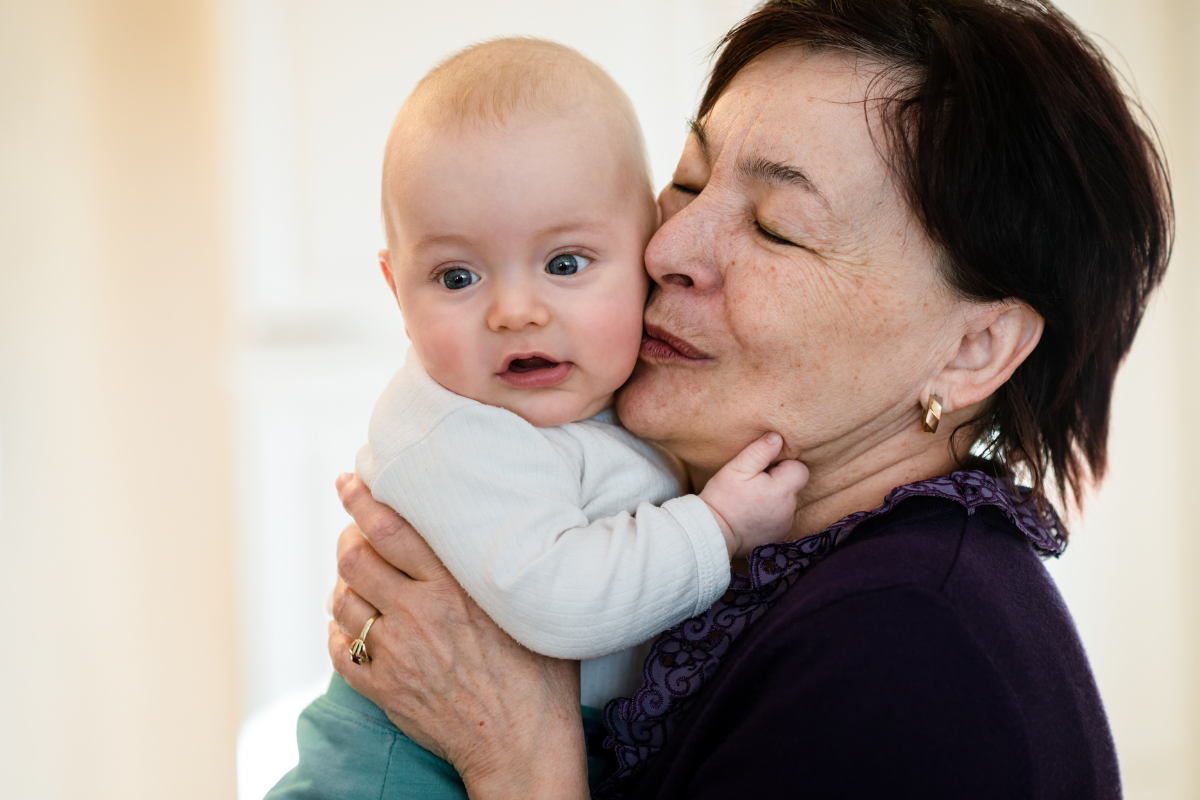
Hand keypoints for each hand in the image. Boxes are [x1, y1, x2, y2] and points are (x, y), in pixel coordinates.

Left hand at [328, 474, 588, 799]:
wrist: (523, 745)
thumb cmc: (540, 675)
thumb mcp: (528, 606)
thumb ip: (499, 566)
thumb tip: (496, 523)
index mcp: (454, 586)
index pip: (390, 527)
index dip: (361, 498)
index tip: (349, 481)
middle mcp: (418, 613)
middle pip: (354, 558)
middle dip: (347, 537)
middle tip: (354, 531)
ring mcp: (395, 653)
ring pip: (342, 600)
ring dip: (345, 584)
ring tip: (358, 579)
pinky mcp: (382, 688)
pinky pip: (338, 647)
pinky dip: (340, 629)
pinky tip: (356, 624)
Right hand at [699, 433, 808, 556]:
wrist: (712, 533)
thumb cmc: (723, 499)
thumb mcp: (736, 469)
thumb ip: (759, 451)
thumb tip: (777, 437)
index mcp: (782, 490)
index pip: (800, 469)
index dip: (783, 465)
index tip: (764, 470)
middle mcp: (789, 509)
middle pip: (793, 486)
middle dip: (778, 482)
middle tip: (753, 485)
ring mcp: (785, 525)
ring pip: (787, 503)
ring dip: (774, 499)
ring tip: (751, 500)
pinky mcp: (778, 537)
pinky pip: (781, 519)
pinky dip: (770, 515)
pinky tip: (752, 514)